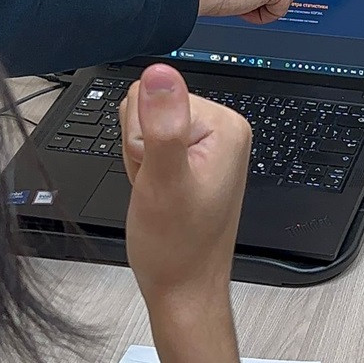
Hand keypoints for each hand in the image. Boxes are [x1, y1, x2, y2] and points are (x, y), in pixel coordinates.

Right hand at [120, 64, 251, 362]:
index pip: (153, 93)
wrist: (183, 290)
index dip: (140, 138)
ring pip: (143, 125)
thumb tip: (160, 72)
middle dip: (140, 149)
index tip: (158, 174)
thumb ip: (162, 125)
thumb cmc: (177, 247)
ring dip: (141, 161)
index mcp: (224, 124)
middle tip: (157, 187)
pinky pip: (148, 144)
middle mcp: (221, 127)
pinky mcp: (192, 157)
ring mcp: (207, 143)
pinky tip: (158, 193)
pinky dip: (144, 170)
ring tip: (159, 193)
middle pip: (147, 105)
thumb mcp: (164, 182)